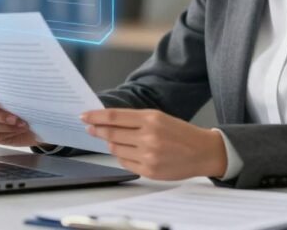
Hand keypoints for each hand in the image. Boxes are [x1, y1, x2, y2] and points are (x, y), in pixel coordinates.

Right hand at [0, 87, 39, 146]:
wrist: (35, 123)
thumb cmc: (28, 106)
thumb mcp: (25, 95)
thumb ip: (17, 91)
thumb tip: (22, 86)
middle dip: (0, 116)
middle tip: (16, 118)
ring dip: (7, 126)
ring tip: (22, 124)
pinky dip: (7, 134)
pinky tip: (18, 131)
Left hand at [81, 109, 227, 179]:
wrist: (202, 152)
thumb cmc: (180, 133)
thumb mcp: (159, 118)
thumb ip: (135, 119)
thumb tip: (107, 121)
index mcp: (151, 119)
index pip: (114, 117)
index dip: (96, 117)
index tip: (84, 116)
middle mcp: (148, 137)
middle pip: (111, 133)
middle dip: (97, 130)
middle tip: (90, 128)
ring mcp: (148, 155)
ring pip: (116, 149)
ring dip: (110, 144)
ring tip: (111, 140)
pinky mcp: (149, 171)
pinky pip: (125, 162)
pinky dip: (122, 156)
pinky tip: (126, 151)